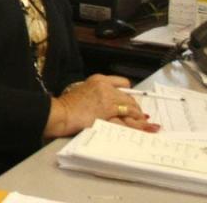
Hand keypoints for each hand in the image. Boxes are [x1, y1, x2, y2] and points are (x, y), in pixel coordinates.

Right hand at [44, 74, 158, 138]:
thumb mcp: (83, 92)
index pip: (123, 83)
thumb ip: (97, 94)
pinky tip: (142, 127)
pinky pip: (128, 118)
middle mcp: (105, 86)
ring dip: (138, 117)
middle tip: (140, 117)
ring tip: (145, 124)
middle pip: (129, 97)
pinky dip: (136, 124)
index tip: (131, 102)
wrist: (61, 112)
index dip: (129, 94)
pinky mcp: (109, 111)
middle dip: (136, 108)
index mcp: (98, 79)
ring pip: (131, 107)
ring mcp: (108, 98)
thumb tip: (111, 104)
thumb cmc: (68, 105)